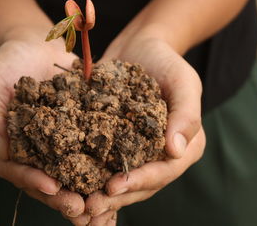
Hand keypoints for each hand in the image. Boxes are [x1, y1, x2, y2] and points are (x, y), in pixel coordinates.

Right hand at [0, 28, 87, 224]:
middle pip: (44, 180)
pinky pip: (87, 152)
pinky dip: (99, 166)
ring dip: (84, 189)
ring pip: (69, 173)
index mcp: (3, 147)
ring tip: (102, 203)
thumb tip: (0, 149)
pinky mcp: (77, 133)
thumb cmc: (7, 63)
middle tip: (82, 210)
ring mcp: (55, 145)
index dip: (33, 181)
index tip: (53, 187)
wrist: (37, 46)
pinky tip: (115, 176)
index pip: (16, 170)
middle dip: (62, 196)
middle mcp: (30, 152)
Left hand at [82, 37, 205, 224]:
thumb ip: (186, 115)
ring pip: (122, 181)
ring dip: (100, 195)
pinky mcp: (118, 144)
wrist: (142, 47)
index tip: (113, 187)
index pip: (165, 171)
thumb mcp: (184, 82)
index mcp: (186, 145)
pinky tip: (70, 184)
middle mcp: (164, 155)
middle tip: (88, 208)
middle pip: (142, 184)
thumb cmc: (167, 62)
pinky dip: (90, 176)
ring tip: (76, 204)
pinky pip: (106, 164)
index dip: (140, 181)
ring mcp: (140, 152)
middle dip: (116, 197)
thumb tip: (175, 151)